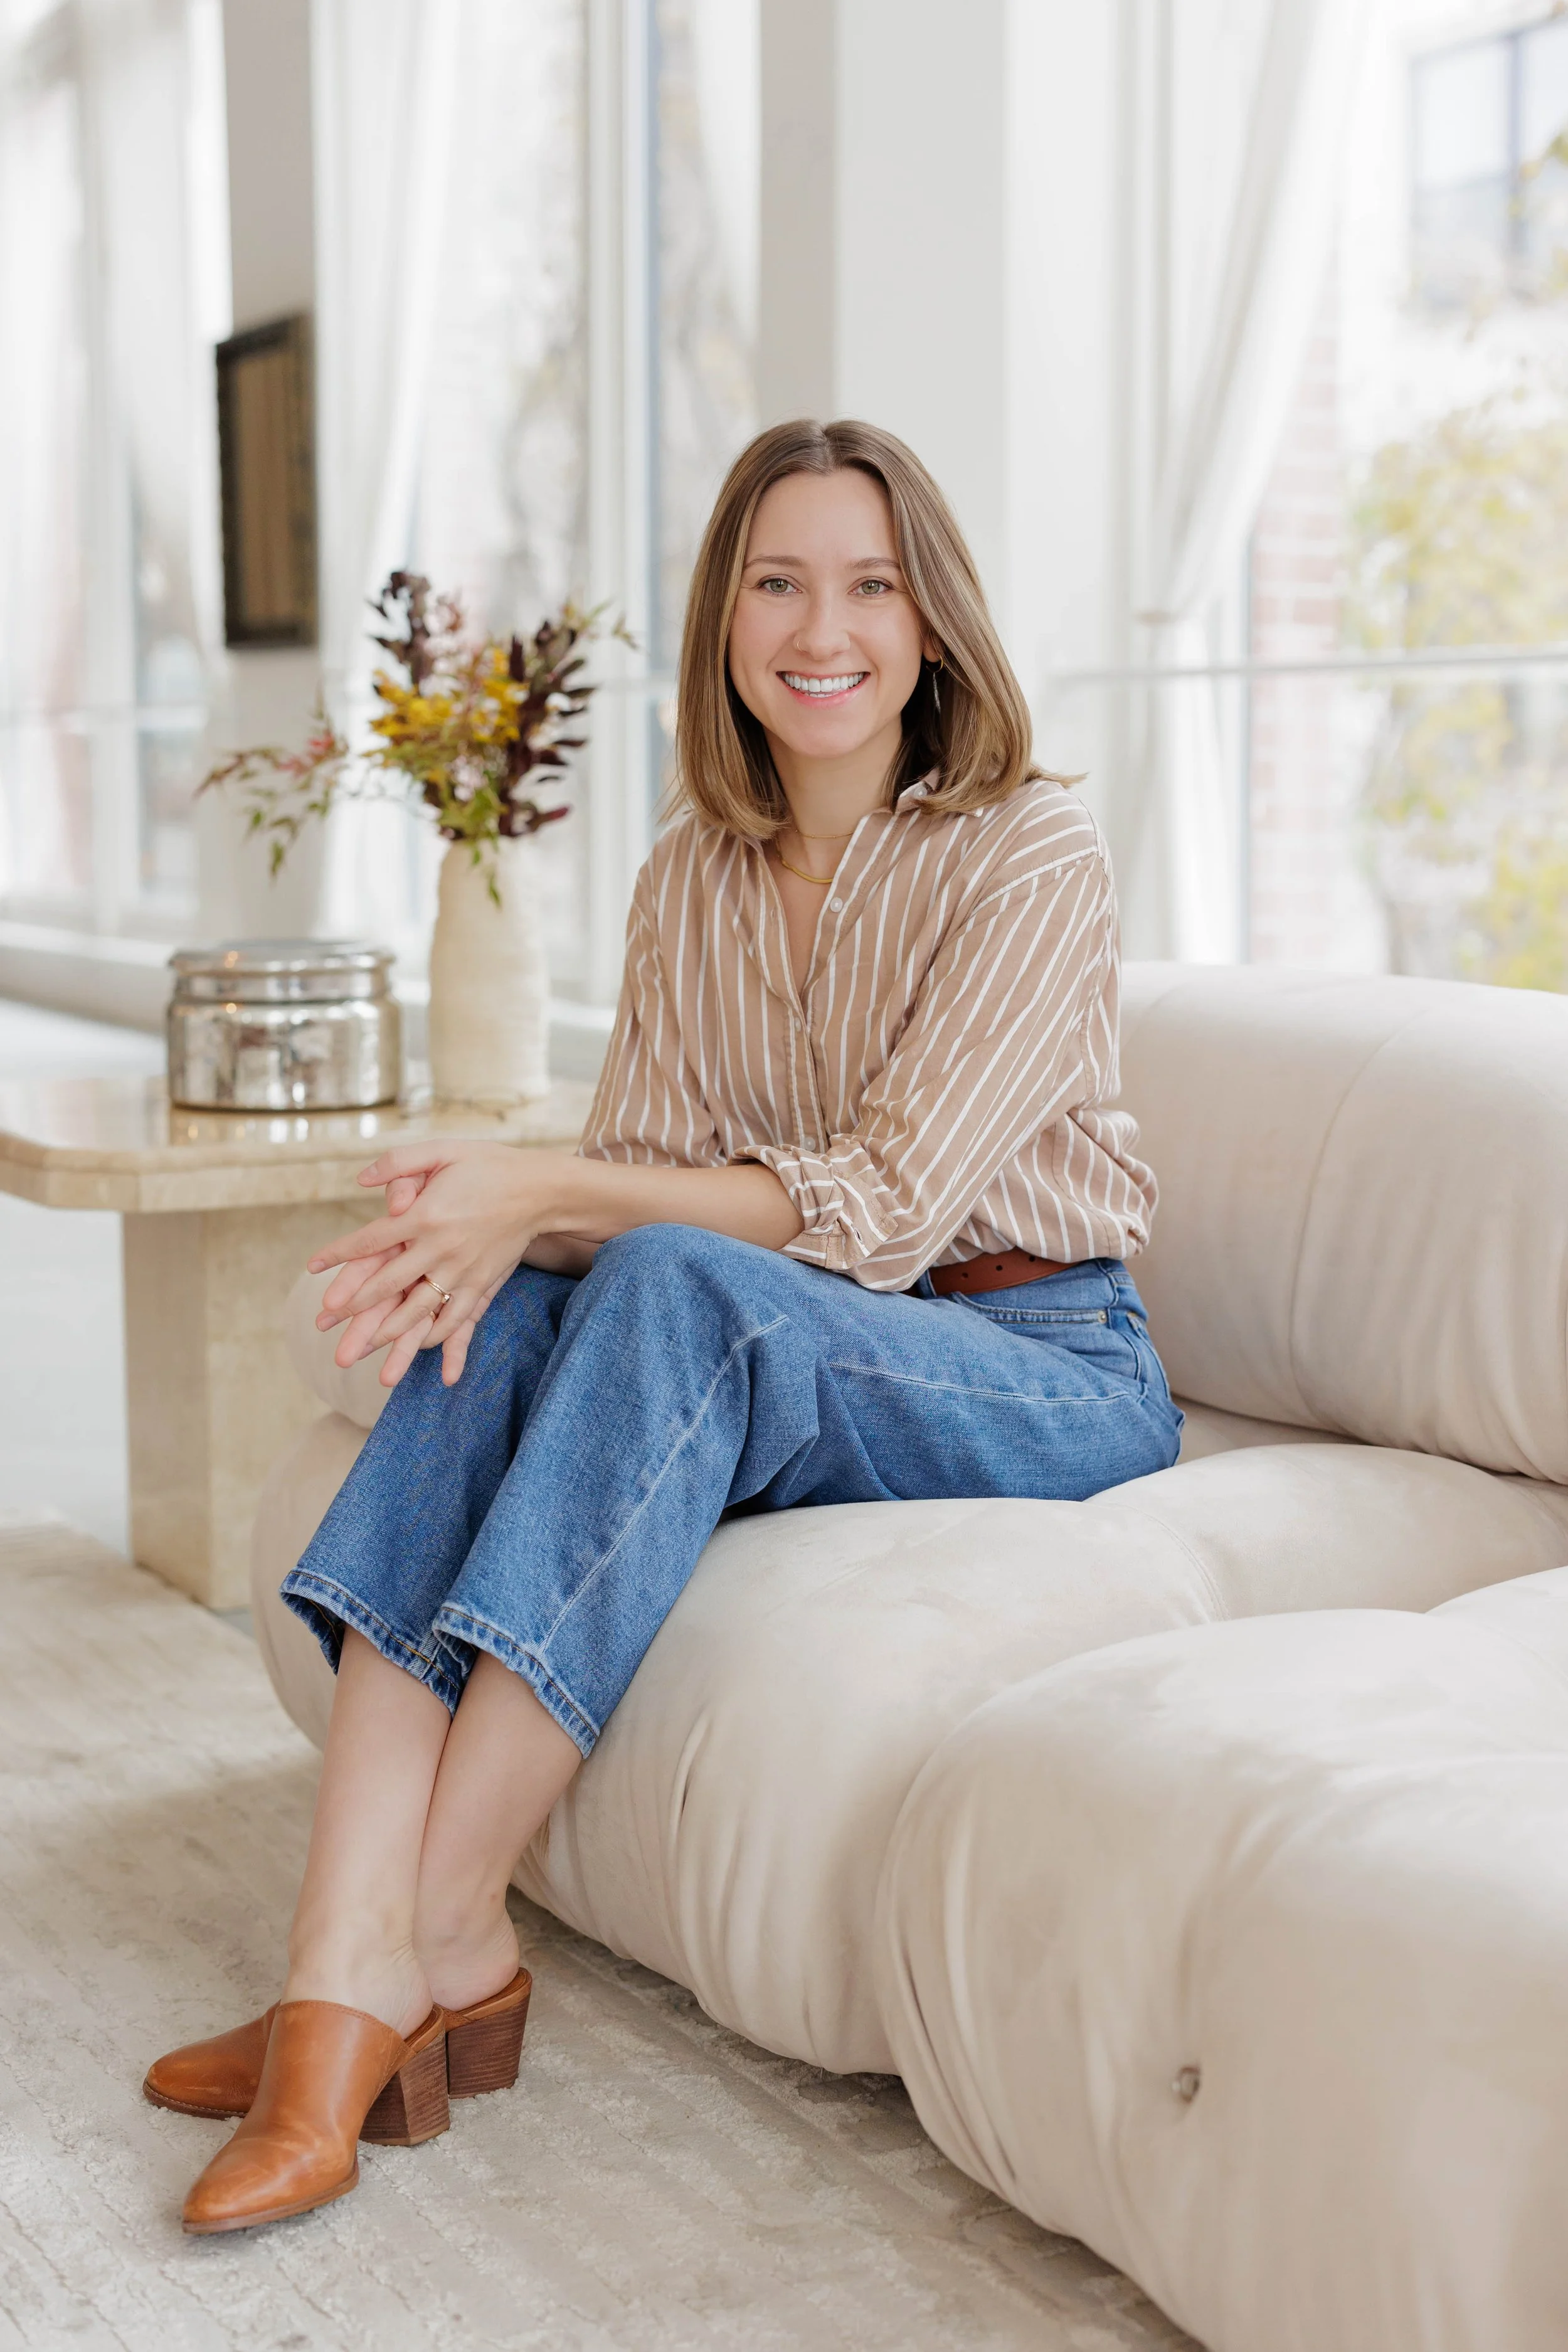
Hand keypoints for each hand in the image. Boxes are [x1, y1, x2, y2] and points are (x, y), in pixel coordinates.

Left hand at [309, 1140, 566, 1386]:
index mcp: (425, 1215)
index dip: (339, 1254)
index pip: (371, 1240)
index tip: (313, 1266)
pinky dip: (436, 1334)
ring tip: (365, 1344)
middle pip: (388, 1283)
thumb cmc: (488, 1165)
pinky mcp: (483, 1282)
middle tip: (327, 1320)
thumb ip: (400, 1162)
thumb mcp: (443, 1150)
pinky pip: (456, 1316)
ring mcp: (463, 1269)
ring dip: (389, 1330)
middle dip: (354, 1304)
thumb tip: (362, 1179)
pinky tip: (422, 1344)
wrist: (540, 1188)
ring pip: (418, 1308)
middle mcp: (441, 1247)